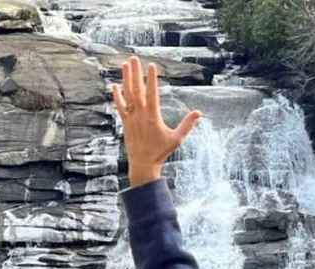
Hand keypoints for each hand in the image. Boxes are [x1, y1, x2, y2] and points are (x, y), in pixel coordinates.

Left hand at [111, 56, 201, 187]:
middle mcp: (140, 114)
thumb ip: (187, 125)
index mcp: (153, 116)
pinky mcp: (125, 123)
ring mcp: (131, 118)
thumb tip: (199, 113)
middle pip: (137, 89)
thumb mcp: (177, 139)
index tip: (152, 66)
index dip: (152, 79)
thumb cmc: (161, 152)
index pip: (152, 93)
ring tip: (125, 64)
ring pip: (127, 95)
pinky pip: (120, 106)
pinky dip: (117, 96)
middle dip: (136, 73)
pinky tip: (115, 85)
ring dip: (126, 79)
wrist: (143, 165)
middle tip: (134, 58)